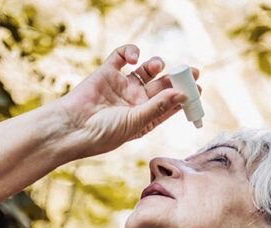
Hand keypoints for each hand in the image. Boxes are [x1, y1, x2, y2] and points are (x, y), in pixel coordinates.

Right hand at [54, 44, 198, 157]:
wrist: (73, 126)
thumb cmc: (104, 132)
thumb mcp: (136, 122)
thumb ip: (158, 107)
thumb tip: (182, 95)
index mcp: (143, 118)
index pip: (168, 105)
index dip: (184, 97)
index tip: (197, 89)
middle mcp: (134, 102)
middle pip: (161, 86)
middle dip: (176, 79)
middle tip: (190, 71)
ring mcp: (121, 87)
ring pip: (145, 71)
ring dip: (155, 65)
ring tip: (157, 65)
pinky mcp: (107, 73)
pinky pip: (122, 57)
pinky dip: (130, 52)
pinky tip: (134, 57)